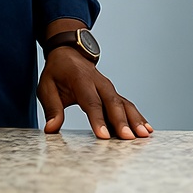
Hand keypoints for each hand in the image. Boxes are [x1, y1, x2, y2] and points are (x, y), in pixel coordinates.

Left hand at [38, 47, 152, 139]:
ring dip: (135, 119)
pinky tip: (146, 130)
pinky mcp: (113, 93)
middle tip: (129, 138)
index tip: (104, 136)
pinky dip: (137, 116)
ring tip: (143, 135)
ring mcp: (108, 87)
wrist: (69, 53)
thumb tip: (51, 129)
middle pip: (113, 103)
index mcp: (81, 79)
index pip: (91, 102)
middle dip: (122, 121)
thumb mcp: (46, 87)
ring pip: (124, 103)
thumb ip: (52, 108)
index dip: (98, 120)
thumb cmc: (57, 72)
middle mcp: (99, 82)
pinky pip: (126, 105)